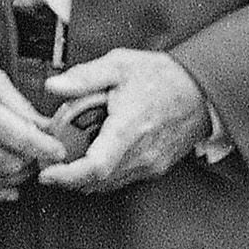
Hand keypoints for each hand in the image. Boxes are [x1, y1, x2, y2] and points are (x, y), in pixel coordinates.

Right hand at [0, 57, 68, 202]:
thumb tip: (47, 128)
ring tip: (20, 164)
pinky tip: (8, 188)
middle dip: (31, 162)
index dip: (45, 149)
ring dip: (15, 177)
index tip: (57, 150)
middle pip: (10, 164)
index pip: (20, 139)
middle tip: (37, 154)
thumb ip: (21, 106)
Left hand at [37, 48, 211, 191]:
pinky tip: (91, 156)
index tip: (46, 173)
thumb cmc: (162, 77)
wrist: (201, 90)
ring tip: (65, 158)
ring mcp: (151, 164)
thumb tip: (54, 85)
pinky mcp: (156, 168)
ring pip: (108, 184)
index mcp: (128, 128)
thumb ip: (84, 76)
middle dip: (67, 176)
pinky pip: (122, 179)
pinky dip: (102, 175)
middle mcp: (141, 153)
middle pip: (96, 180)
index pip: (95, 166)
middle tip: (46, 162)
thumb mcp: (119, 64)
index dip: (67, 175)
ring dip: (83, 177)